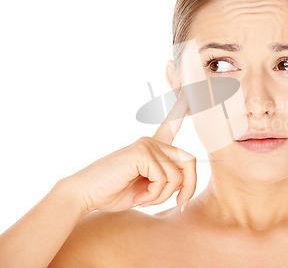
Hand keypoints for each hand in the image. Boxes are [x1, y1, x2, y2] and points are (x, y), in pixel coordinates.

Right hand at [62, 91, 195, 213]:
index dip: (183, 110)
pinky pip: (164, 179)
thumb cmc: (113, 193)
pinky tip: (138, 198)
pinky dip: (155, 195)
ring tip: (144, 200)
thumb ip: (166, 183)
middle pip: (189, 161)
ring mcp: (147, 145)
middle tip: (180, 204)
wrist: (85, 195)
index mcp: (153, 148)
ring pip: (177, 175)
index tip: (192, 95)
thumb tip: (184, 182)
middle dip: (189, 187)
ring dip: (163, 196)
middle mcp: (152, 142)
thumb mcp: (148, 190)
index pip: (172, 125)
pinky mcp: (142, 152)